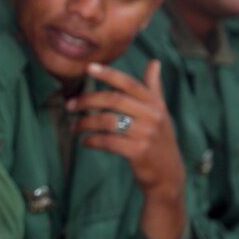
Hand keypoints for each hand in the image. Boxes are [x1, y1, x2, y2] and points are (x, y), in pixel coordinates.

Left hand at [68, 60, 186, 238]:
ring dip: (85, 123)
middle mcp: (153, 116)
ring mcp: (146, 134)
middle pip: (114, 100)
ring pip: (107, 121)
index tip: (88, 68)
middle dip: (88, 100)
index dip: (109, 74)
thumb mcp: (161, 113)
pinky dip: (92, 141)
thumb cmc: (160, 141)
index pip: (129, 84)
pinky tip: (85, 142)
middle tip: (70, 106)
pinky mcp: (138, 152)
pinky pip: (108, 142)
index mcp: (155, 104)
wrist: (168, 176)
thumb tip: (154, 62)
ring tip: (74, 127)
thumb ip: (154, 89)